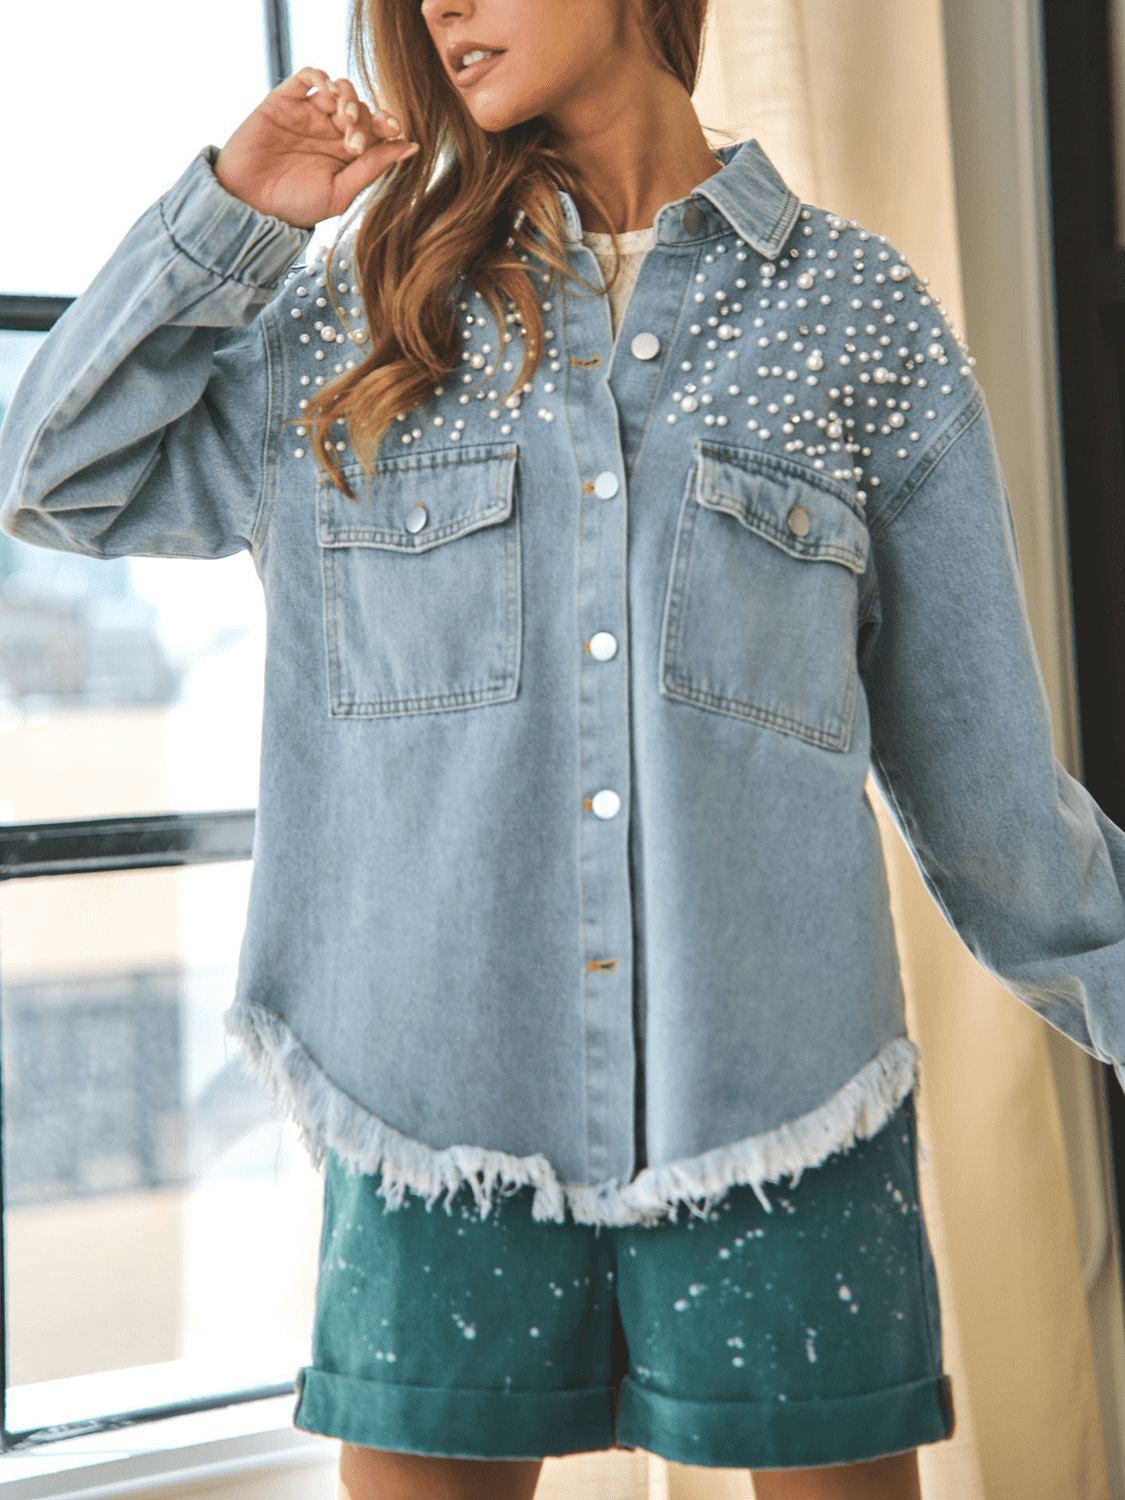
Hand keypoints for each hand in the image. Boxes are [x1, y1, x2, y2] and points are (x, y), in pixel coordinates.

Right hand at [214, 67, 419, 228]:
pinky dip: (321, 76)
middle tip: (355, 142)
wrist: (250, 206)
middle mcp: (328, 131)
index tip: (395, 130)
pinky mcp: (283, 102)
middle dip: (365, 120)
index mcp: (346, 153)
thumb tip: (412, 146)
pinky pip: (306, 77)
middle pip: (360, 108)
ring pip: (337, 89)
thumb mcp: (341, 191)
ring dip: (348, 97)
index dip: (388, 124)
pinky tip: (328, 90)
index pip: (376, 129)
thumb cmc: (295, 207)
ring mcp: (307, 114)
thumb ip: (373, 166)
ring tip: (344, 119)